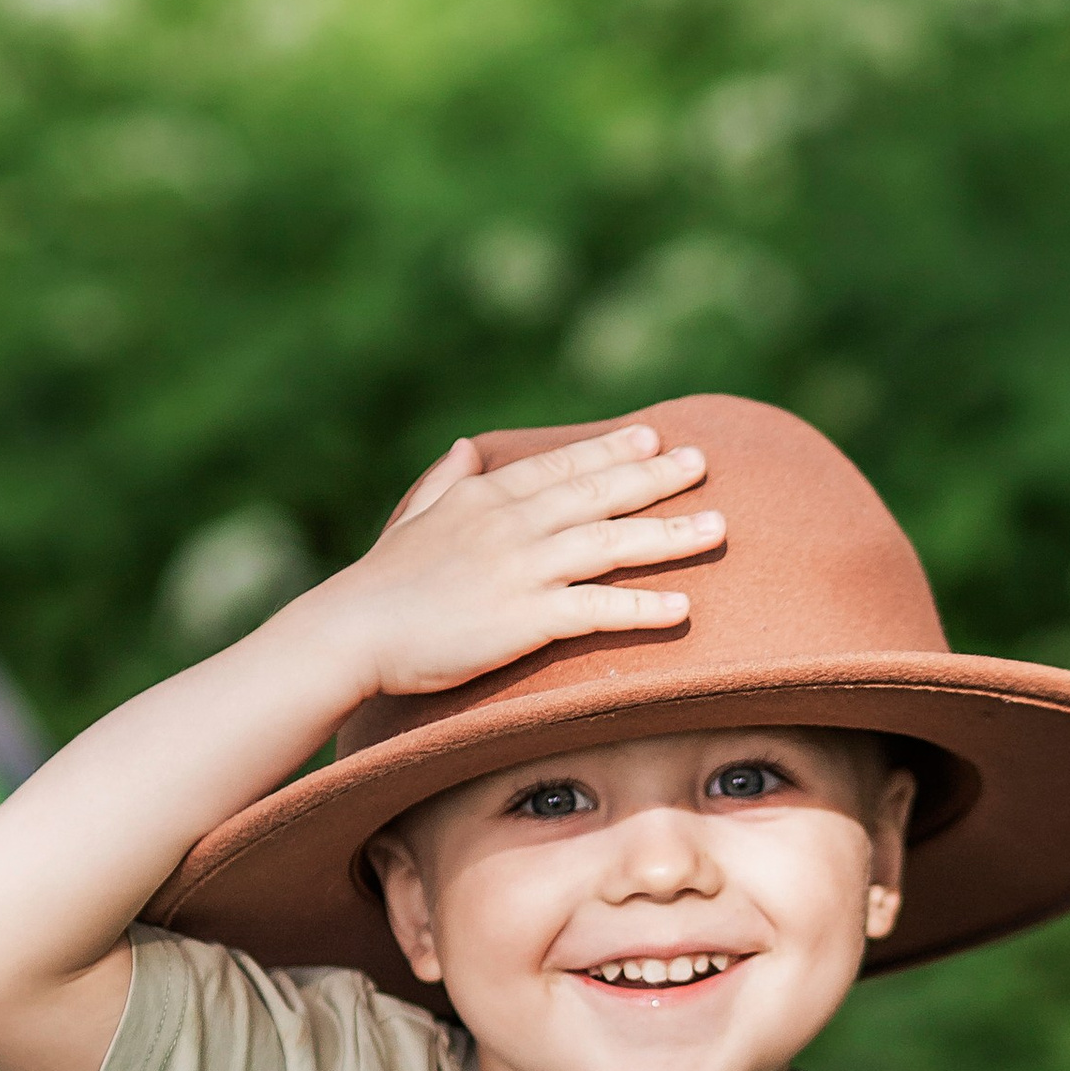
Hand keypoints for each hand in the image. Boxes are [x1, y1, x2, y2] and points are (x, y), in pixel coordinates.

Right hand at [323, 423, 724, 703]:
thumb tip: (465, 445)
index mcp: (484, 496)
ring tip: (719, 528)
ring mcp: (520, 570)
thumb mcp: (414, 517)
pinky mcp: (523, 619)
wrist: (350, 633)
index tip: (654, 437)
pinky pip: (596, 610)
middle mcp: (510, 524)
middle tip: (703, 461)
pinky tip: (682, 609)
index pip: (562, 466)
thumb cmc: (379, 584)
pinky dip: (642, 608)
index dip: (612, 450)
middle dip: (657, 477)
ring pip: (610, 544)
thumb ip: (445, 480)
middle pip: (599, 494)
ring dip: (669, 536)